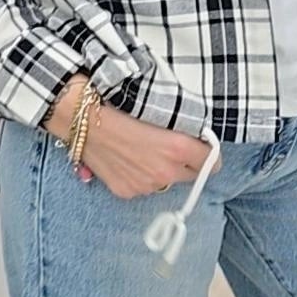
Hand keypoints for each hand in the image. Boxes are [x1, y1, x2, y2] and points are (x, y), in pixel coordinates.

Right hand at [45, 77, 219, 197]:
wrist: (84, 117)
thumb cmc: (120, 105)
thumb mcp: (161, 110)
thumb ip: (185, 129)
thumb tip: (198, 137)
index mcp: (178, 148)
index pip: (212, 163)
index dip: (208, 154)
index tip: (202, 148)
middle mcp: (165, 172)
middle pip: (190, 175)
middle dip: (185, 163)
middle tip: (169, 147)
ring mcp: (146, 185)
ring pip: (165, 181)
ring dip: (161, 170)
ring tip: (141, 150)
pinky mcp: (127, 191)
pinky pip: (144, 186)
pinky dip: (140, 176)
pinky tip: (126, 159)